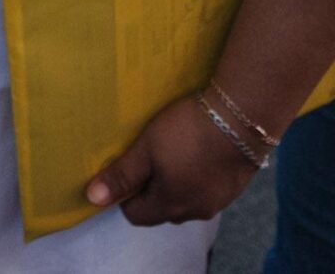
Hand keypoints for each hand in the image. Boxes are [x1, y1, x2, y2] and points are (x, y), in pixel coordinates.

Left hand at [85, 93, 268, 225]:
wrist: (242, 118)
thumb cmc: (186, 132)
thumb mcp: (146, 149)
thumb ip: (121, 175)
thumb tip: (92, 199)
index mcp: (170, 206)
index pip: (136, 215)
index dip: (125, 195)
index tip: (125, 169)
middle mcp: (195, 211)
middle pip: (162, 209)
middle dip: (150, 189)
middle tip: (147, 157)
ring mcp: (219, 201)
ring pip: (186, 199)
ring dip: (176, 183)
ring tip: (173, 152)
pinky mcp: (235, 187)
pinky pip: (206, 190)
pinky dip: (197, 177)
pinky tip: (198, 152)